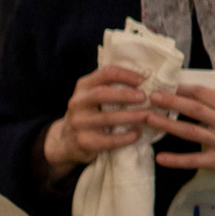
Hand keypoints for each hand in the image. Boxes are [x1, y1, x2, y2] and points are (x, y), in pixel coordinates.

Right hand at [40, 64, 148, 180]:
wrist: (66, 141)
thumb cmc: (89, 115)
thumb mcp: (92, 96)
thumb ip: (111, 88)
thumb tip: (146, 82)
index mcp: (83, 87)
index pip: (105, 74)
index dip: (126, 75)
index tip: (144, 80)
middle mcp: (77, 102)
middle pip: (102, 94)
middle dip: (126, 95)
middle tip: (145, 97)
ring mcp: (79, 123)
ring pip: (108, 118)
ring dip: (132, 116)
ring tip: (148, 116)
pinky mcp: (84, 141)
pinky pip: (109, 140)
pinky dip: (127, 137)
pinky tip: (137, 134)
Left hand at [146, 84, 214, 190]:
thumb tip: (206, 97)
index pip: (203, 93)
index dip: (182, 88)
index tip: (167, 85)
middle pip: (191, 108)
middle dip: (169, 101)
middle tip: (150, 96)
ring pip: (188, 131)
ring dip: (165, 125)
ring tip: (147, 119)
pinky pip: (193, 160)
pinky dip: (175, 160)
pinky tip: (160, 158)